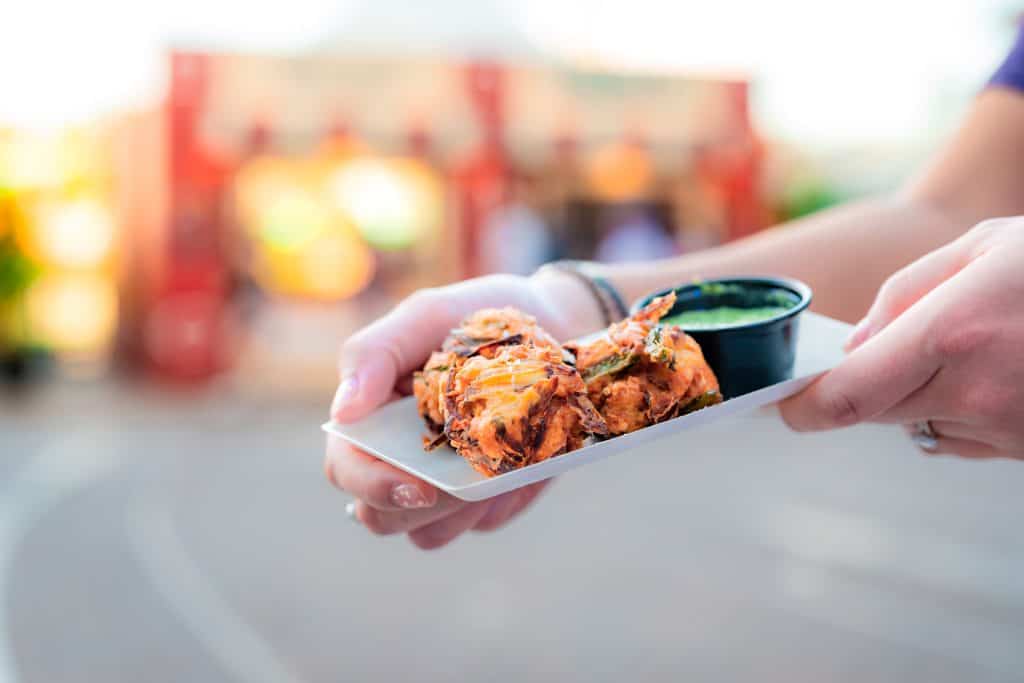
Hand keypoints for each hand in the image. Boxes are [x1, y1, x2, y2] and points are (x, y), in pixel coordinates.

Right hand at [324, 271, 604, 548]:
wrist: (557, 327)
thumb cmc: (479, 318)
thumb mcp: (428, 316)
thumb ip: (376, 353)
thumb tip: (342, 411)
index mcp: (370, 418)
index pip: (345, 469)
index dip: (373, 485)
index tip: (419, 485)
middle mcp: (397, 460)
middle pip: (381, 518)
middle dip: (422, 507)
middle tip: (468, 477)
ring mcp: (440, 486)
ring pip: (430, 534)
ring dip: (462, 509)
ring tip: (501, 461)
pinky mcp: (484, 499)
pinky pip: (484, 522)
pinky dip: (504, 498)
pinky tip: (525, 460)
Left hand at [781, 217, 1023, 459]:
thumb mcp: (986, 247)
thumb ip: (904, 294)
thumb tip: (855, 346)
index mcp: (952, 333)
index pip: (848, 395)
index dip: (804, 408)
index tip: (785, 405)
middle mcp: (976, 391)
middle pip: (877, 411)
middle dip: (871, 383)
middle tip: (902, 346)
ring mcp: (1006, 428)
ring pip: (922, 426)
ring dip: (922, 397)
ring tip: (975, 348)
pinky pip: (966, 439)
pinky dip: (962, 413)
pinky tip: (1000, 373)